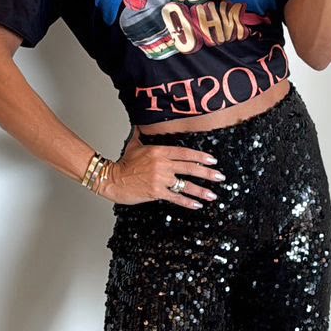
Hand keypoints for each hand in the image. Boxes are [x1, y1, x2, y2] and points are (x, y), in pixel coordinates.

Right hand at [101, 128, 225, 209]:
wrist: (111, 179)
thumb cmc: (122, 164)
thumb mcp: (134, 145)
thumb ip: (141, 135)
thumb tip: (142, 125)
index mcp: (159, 151)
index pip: (185, 153)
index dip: (200, 157)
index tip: (212, 160)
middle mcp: (162, 164)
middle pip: (189, 168)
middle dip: (207, 173)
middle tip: (220, 177)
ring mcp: (160, 178)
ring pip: (185, 184)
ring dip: (201, 190)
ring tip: (213, 195)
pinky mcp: (156, 192)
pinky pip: (176, 197)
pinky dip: (187, 202)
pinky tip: (197, 205)